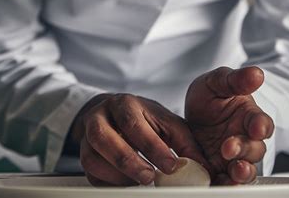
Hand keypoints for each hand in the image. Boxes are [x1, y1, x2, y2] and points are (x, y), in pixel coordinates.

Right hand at [66, 93, 208, 186]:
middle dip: (126, 160)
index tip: (171, 166)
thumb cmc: (145, 119)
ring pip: (90, 156)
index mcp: (125, 104)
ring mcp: (89, 134)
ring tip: (138, 182)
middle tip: (149, 177)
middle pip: (102, 136)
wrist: (115, 112)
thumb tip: (204, 168)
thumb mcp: (167, 123)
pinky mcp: (85, 152)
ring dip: (115, 174)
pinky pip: (89, 172)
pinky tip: (126, 184)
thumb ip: (185, 143)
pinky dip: (107, 182)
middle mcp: (102, 115)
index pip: (134, 124)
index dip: (152, 147)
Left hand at [185, 66, 273, 184]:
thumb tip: (257, 73)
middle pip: (254, 150)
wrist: (193, 113)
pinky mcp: (221, 169)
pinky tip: (219, 182)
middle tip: (229, 147)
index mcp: (249, 116)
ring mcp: (235, 157)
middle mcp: (246, 139)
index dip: (261, 126)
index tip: (257, 127)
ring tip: (233, 171)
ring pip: (246, 169)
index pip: (262, 123)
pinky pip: (227, 180)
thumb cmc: (210, 96)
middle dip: (244, 150)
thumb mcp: (217, 82)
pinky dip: (226, 184)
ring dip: (241, 172)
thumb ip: (236, 80)